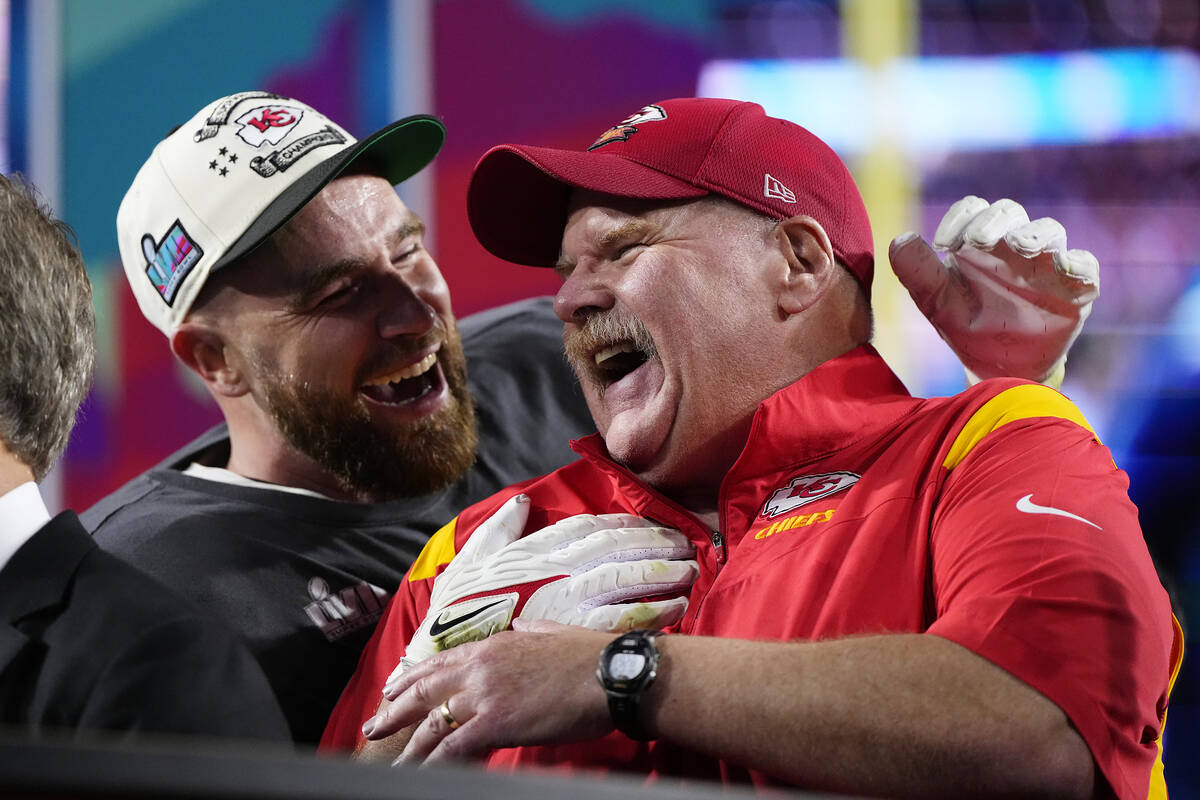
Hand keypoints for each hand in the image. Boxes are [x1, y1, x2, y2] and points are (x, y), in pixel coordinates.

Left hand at [366, 621, 613, 763]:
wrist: (609, 674)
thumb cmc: (588, 656)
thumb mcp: (550, 632)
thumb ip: (528, 632)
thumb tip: (520, 628)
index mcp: (494, 645)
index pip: (441, 662)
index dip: (412, 676)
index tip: (394, 686)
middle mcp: (480, 667)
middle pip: (424, 690)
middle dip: (395, 710)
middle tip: (374, 725)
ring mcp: (484, 695)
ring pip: (432, 723)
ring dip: (407, 745)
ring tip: (390, 763)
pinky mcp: (495, 723)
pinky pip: (453, 749)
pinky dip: (434, 764)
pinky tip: (422, 774)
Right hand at [394, 494, 696, 677]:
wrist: (443, 653)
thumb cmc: (455, 608)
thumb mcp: (470, 557)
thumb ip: (500, 527)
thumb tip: (523, 501)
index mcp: (536, 548)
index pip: (591, 526)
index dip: (627, 524)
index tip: (651, 525)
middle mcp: (556, 567)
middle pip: (618, 547)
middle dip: (656, 545)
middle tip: (685, 547)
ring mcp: (566, 597)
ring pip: (626, 578)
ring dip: (662, 574)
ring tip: (689, 574)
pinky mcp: (573, 630)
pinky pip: (622, 617)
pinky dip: (652, 611)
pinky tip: (675, 609)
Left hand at [890, 196, 1098, 387]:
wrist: (999, 368)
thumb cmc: (967, 325)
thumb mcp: (936, 302)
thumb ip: (917, 272)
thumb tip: (900, 240)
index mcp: (978, 242)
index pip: (972, 210)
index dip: (959, 218)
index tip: (943, 245)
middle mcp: (1013, 245)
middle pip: (1010, 212)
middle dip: (995, 221)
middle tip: (978, 240)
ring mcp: (1047, 264)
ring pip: (1049, 230)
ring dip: (1036, 235)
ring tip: (1020, 246)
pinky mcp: (1076, 288)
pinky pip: (1086, 266)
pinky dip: (1079, 264)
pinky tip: (1066, 268)